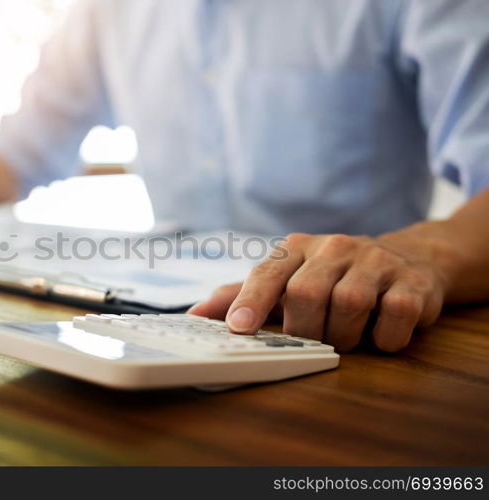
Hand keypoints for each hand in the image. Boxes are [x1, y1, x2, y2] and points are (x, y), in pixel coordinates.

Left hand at [189, 229, 454, 351]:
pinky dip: (384, 338)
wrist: (410, 259)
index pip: (268, 272)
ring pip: (348, 306)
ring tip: (347, 336)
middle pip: (306, 295)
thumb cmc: (332, 276)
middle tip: (314, 338)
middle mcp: (334, 247)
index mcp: (297, 247)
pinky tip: (380, 334)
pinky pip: (394, 316)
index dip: (252, 300)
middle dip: (305, 330)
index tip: (239, 327)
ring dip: (344, 336)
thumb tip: (193, 315)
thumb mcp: (288, 279)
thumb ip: (242, 295)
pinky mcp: (412, 281)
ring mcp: (376, 261)